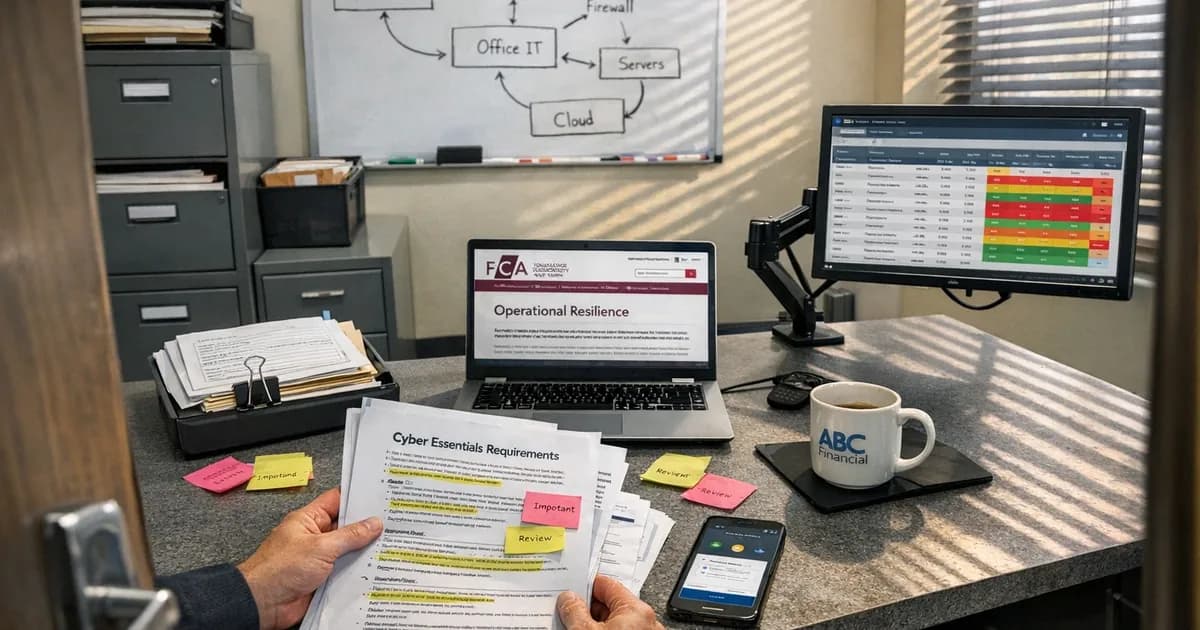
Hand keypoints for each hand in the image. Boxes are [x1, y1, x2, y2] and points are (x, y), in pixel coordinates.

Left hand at [237, 488, 382, 629]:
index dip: (357, 497)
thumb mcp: (320, 547)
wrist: (262, 604)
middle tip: (394, 522)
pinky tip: (377, 568)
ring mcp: (318, 558)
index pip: (336, 500)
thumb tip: (373, 524)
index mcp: (309, 520)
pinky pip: (344, 570)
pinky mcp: (322, 578)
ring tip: (392, 544)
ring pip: (347, 550)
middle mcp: (315, 536)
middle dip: (367, 526)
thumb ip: (350, 535)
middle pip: (345, 526)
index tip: (380, 495)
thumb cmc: (281, 569)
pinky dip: (358, 570)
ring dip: (364, 550)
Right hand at [557, 575, 663, 628]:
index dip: (586, 584)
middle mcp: (645, 622)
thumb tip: (568, 598)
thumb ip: (575, 612)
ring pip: (614, 622)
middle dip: (587, 607)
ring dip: (594, 622)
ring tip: (571, 624)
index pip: (607, 585)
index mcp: (636, 610)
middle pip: (610, 605)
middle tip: (566, 609)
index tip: (570, 587)